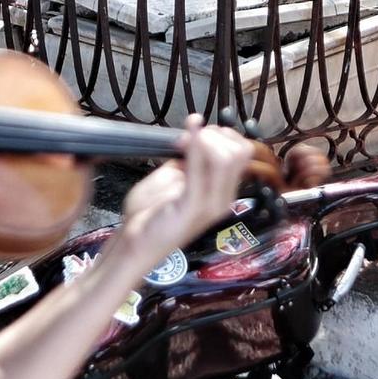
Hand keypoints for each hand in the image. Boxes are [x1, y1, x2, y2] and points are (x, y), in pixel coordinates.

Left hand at [118, 116, 256, 259]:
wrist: (134, 244)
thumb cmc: (150, 213)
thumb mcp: (172, 178)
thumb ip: (187, 159)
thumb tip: (195, 135)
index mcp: (222, 192)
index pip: (242, 152)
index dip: (222, 135)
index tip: (196, 134)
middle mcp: (223, 198)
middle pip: (240, 151)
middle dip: (215, 134)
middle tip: (187, 138)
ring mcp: (211, 204)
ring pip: (228, 157)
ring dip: (204, 139)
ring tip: (181, 143)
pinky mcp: (193, 207)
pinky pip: (200, 169)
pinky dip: (192, 148)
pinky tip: (181, 140)